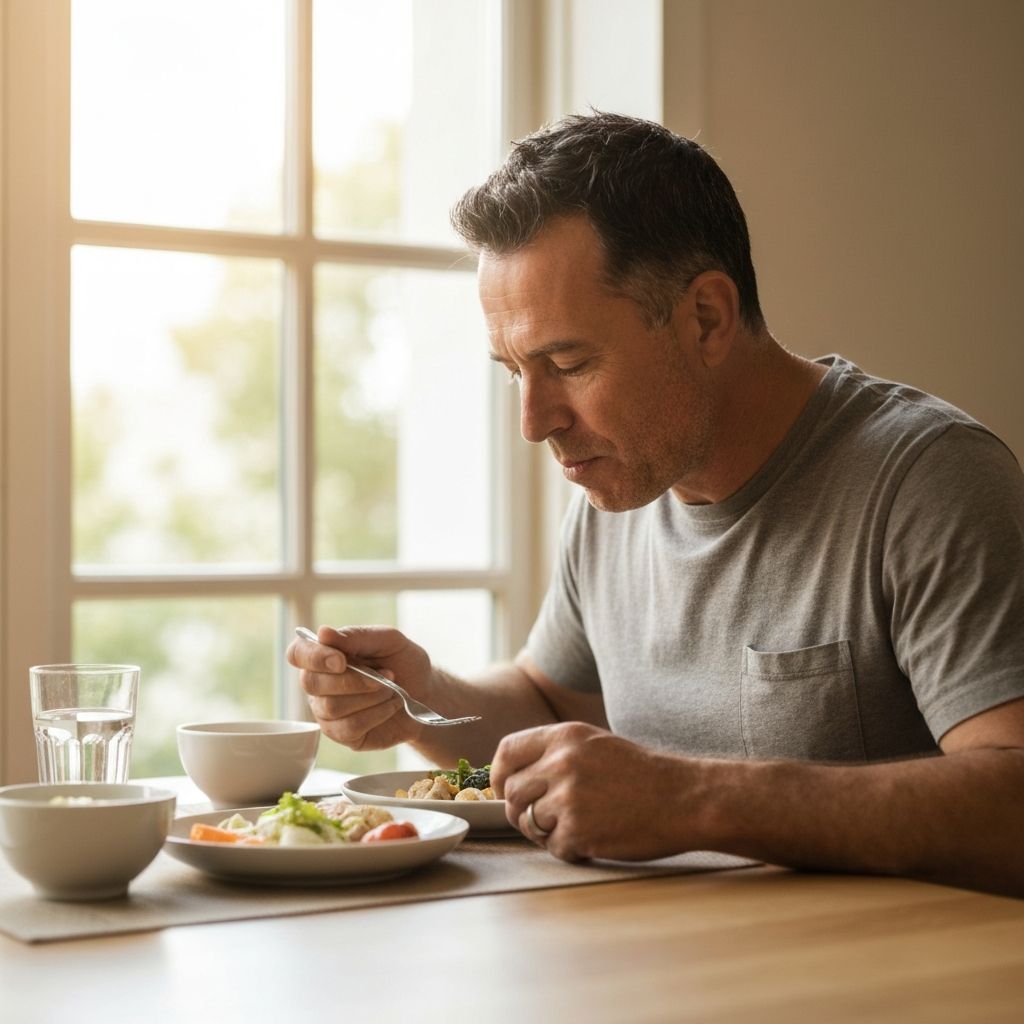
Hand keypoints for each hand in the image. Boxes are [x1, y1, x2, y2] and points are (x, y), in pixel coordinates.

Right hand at [287, 625, 432, 750]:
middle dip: (354, 679)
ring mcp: (328, 712)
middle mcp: (320, 684)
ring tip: (392, 690)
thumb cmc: (403, 663)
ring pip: (331, 706)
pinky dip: (376, 714)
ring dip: (370, 696)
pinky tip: (391, 705)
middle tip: (387, 674)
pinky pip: (348, 727)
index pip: (298, 653)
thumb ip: (357, 636)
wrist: (426, 694)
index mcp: (325, 656)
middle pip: (312, 683)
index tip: (341, 660)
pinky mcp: (343, 735)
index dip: (313, 657)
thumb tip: (322, 632)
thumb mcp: (389, 641)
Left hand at [492, 722, 699, 861]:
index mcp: (564, 736)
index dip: (497, 776)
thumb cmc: (641, 775)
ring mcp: (568, 797)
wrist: (682, 799)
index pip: (506, 752)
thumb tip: (514, 775)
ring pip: (528, 822)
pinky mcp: (578, 830)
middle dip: (521, 811)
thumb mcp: (595, 745)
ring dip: (546, 832)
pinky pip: (553, 847)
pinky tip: (593, 839)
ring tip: (576, 827)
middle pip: (511, 793)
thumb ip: (555, 753)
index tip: (502, 790)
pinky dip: (569, 849)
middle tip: (545, 819)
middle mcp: (561, 763)